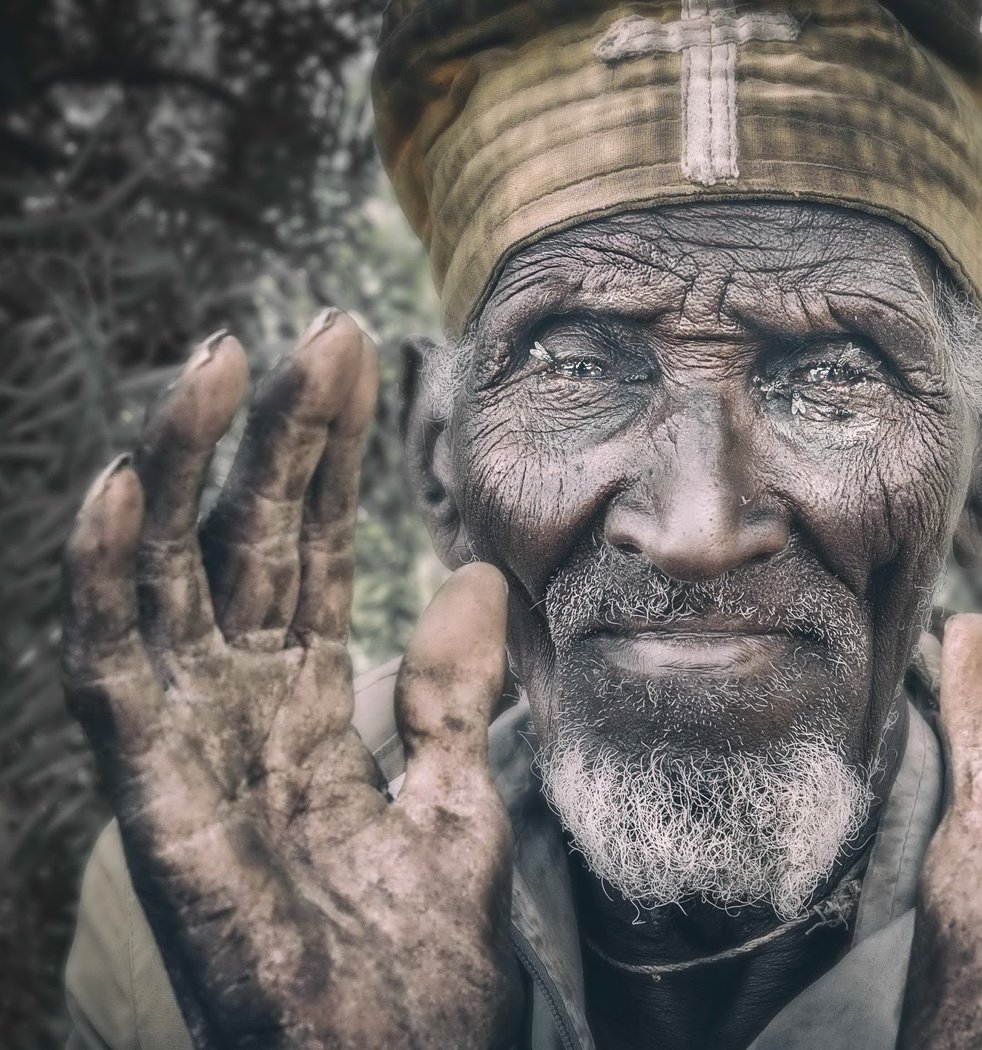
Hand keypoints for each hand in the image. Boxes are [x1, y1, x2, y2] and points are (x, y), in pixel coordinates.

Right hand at [61, 313, 520, 1049]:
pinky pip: (115, 675)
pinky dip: (107, 580)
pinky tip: (123, 487)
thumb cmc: (419, 962)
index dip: (327, 461)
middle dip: (276, 438)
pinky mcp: (155, 800)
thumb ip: (453, 693)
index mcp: (306, 712)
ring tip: (217, 363)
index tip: (357, 362)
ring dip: (183, 471)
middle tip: (314, 333)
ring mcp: (189, 751)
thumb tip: (474, 573)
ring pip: (168, 581)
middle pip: (247, 546)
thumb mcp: (456, 799)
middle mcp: (237, 713)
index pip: (310, 556)